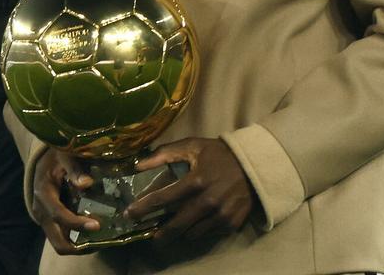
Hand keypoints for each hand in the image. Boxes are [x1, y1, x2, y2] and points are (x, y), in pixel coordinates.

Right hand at [30, 148, 100, 254]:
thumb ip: (74, 168)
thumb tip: (87, 183)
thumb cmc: (56, 157)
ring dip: (79, 246)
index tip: (97, 225)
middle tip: (100, 242)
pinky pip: (62, 237)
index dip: (77, 223)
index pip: (59, 215)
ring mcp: (44, 218)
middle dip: (78, 247)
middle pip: (57, 241)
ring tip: (100, 240)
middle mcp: (41, 210)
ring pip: (60, 243)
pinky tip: (93, 233)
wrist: (44, 161)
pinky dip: (76, 239)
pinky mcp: (50, 221)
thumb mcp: (64, 156)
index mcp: (43, 194)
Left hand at [124, 137, 255, 242]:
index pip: (163, 199)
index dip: (144, 207)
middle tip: (150, 237)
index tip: (129, 214)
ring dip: (179, 234)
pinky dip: (198, 232)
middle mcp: (207, 202)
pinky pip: (208, 234)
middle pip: (177, 224)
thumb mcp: (192, 146)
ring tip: (169, 232)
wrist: (254, 165)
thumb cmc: (218, 154)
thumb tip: (138, 165)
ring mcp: (220, 215)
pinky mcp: (231, 224)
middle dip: (161, 234)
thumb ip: (164, 154)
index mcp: (195, 181)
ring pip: (192, 233)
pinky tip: (192, 227)